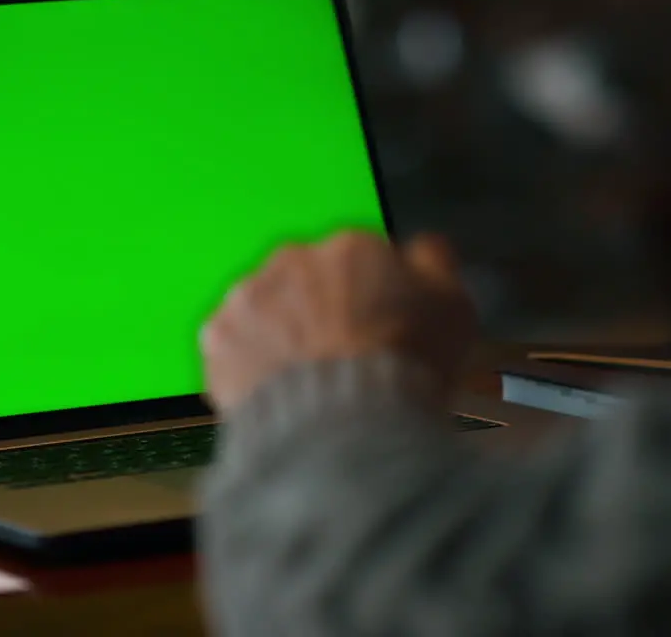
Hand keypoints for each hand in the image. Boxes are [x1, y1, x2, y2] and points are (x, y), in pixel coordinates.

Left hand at [200, 231, 476, 414]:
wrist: (344, 422)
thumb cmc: (404, 368)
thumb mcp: (454, 309)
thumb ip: (434, 266)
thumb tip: (423, 249)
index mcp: (350, 247)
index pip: (358, 261)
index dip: (368, 298)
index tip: (374, 329)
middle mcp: (292, 260)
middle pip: (307, 281)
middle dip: (319, 311)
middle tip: (339, 359)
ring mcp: (248, 297)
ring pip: (266, 310)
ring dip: (281, 336)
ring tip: (306, 382)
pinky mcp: (217, 338)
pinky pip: (233, 346)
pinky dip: (248, 365)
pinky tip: (275, 392)